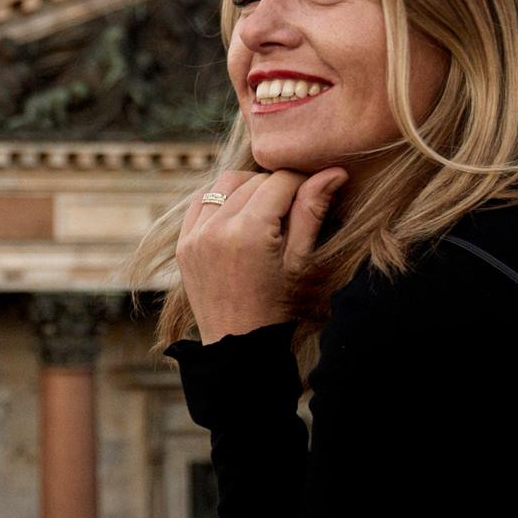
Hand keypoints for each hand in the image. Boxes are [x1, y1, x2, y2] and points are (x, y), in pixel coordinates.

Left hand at [175, 167, 344, 344]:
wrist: (239, 346)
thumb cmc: (279, 308)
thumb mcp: (301, 262)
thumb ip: (312, 212)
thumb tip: (333, 171)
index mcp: (249, 233)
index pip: (280, 181)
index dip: (302, 182)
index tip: (313, 193)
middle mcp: (216, 228)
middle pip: (254, 180)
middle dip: (277, 187)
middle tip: (292, 209)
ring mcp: (195, 235)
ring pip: (226, 184)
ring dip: (248, 188)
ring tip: (266, 211)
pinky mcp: (183, 243)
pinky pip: (201, 201)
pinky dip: (221, 200)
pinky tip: (239, 215)